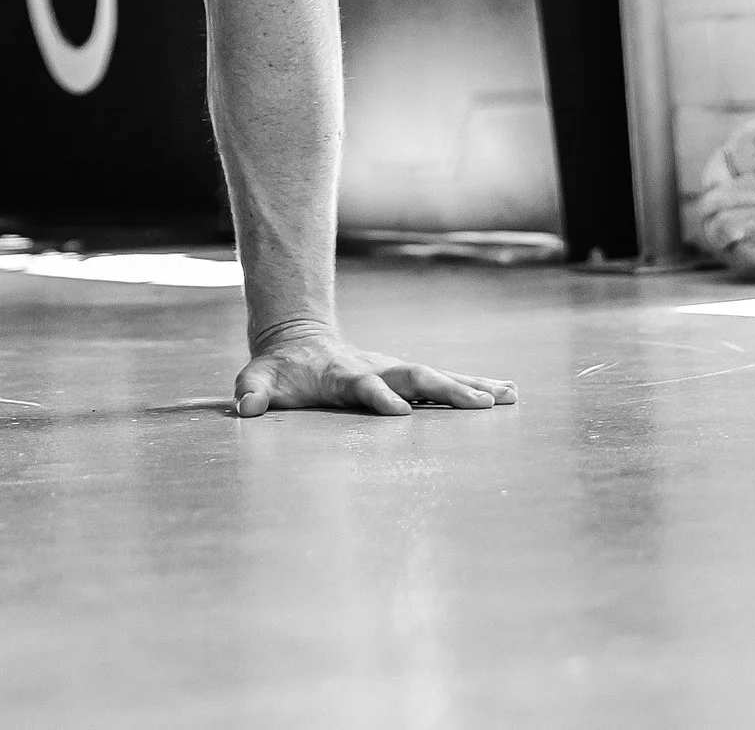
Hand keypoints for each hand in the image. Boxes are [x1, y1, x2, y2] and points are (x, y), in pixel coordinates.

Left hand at [235, 320, 514, 418]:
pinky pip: (442, 384)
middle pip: (414, 376)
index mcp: (342, 374)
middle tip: (481, 404)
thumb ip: (253, 391)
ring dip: (471, 386)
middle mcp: (376, 369)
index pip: (363, 386)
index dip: (378, 397)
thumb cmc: (279, 370)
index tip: (399, 414)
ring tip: (509, 396)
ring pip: (436, 376)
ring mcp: (393, 371)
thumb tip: (246, 409)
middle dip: (446, 389)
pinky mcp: (404, 379)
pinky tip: (505, 395)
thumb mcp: (260, 378)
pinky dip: (473, 387)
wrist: (297, 339)